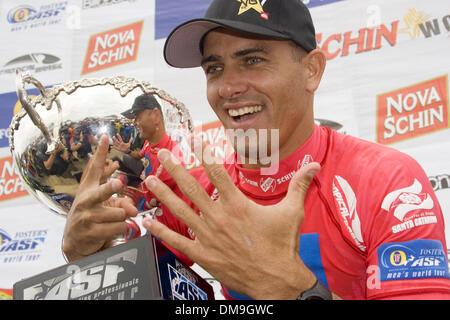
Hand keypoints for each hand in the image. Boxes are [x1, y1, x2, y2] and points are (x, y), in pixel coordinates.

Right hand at [62, 135, 137, 260]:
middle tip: (118, 183)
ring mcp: (88, 217)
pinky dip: (123, 229)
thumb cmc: (92, 215)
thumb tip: (133, 210)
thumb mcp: (101, 203)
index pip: (95, 167)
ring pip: (120, 213)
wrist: (75, 240)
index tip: (105, 137)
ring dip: (124, 217)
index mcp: (88, 188)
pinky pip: (120, 227)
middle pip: (103, 191)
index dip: (101, 152)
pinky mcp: (92, 232)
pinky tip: (116, 229)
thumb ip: (120, 199)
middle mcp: (86, 200)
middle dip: (111, 188)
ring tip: (116, 220)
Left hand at [142, 143, 319, 298]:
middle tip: (162, 155)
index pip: (218, 172)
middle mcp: (219, 217)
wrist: (277, 280)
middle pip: (192, 187)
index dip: (205, 153)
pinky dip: (161, 231)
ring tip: (149, 180)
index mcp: (239, 205)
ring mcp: (208, 236)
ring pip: (180, 210)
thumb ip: (300, 185)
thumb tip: (315, 165)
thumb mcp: (293, 212)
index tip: (194, 139)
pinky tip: (148, 222)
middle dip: (175, 169)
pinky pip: (178, 240)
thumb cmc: (283, 246)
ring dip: (163, 194)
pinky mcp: (203, 254)